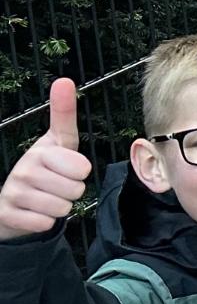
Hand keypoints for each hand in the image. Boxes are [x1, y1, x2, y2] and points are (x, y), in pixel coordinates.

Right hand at [0, 79, 93, 239]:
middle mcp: (24, 168)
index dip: (80, 172)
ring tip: (45, 198)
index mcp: (41, 150)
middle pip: (75, 190)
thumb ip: (63, 113)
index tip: (66, 166)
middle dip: (71, 192)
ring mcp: (14, 191)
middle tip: (56, 186)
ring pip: (62, 208)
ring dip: (59, 207)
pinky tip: (34, 212)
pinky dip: (44, 222)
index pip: (82, 168)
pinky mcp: (7, 213)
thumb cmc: (44, 168)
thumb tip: (64, 80)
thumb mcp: (57, 141)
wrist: (11, 201)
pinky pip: (44, 223)